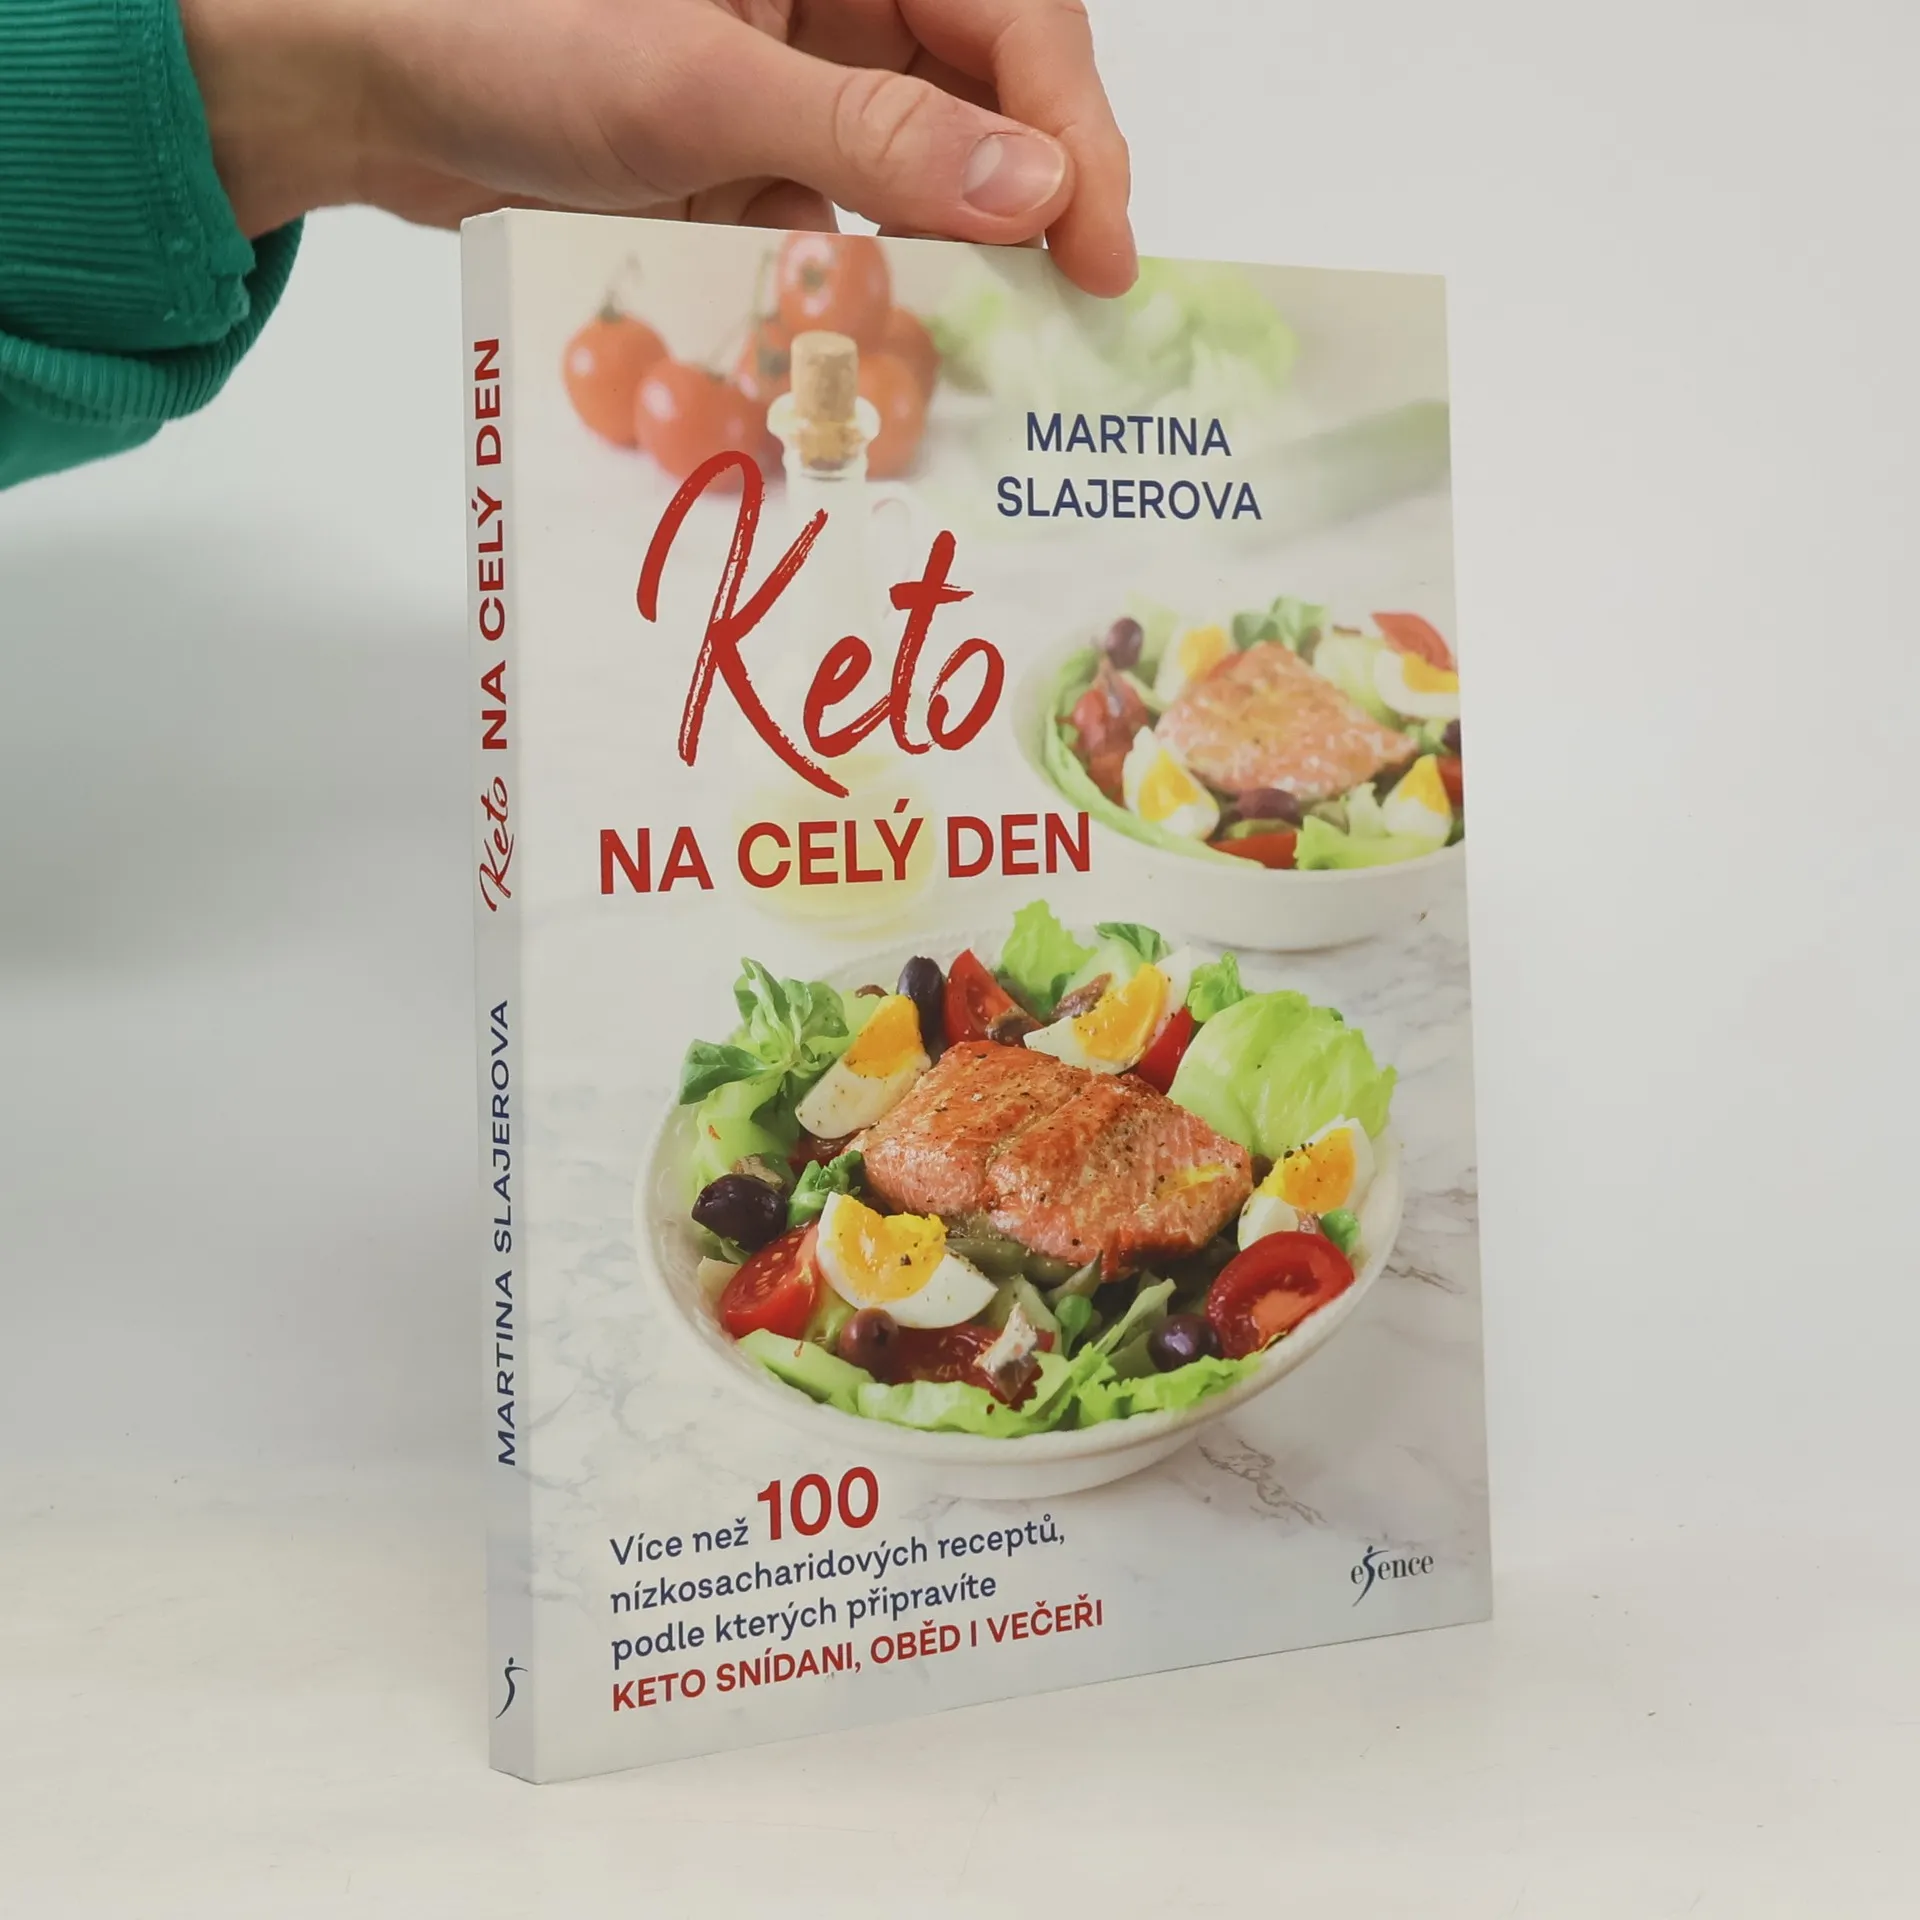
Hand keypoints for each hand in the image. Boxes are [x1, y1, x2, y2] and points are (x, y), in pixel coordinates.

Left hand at [180, 0, 1135, 293]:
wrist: (359, 81)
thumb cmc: (505, 28)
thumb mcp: (702, 85)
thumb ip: (877, 133)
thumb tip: (1035, 191)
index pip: (1015, 18)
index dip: (1073, 135)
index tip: (1101, 251)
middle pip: (985, 99)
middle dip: (1021, 211)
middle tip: (1062, 322)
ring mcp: (792, 73)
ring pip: (916, 173)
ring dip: (936, 264)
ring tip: (966, 357)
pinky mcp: (749, 148)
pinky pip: (834, 219)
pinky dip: (844, 283)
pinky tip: (853, 348)